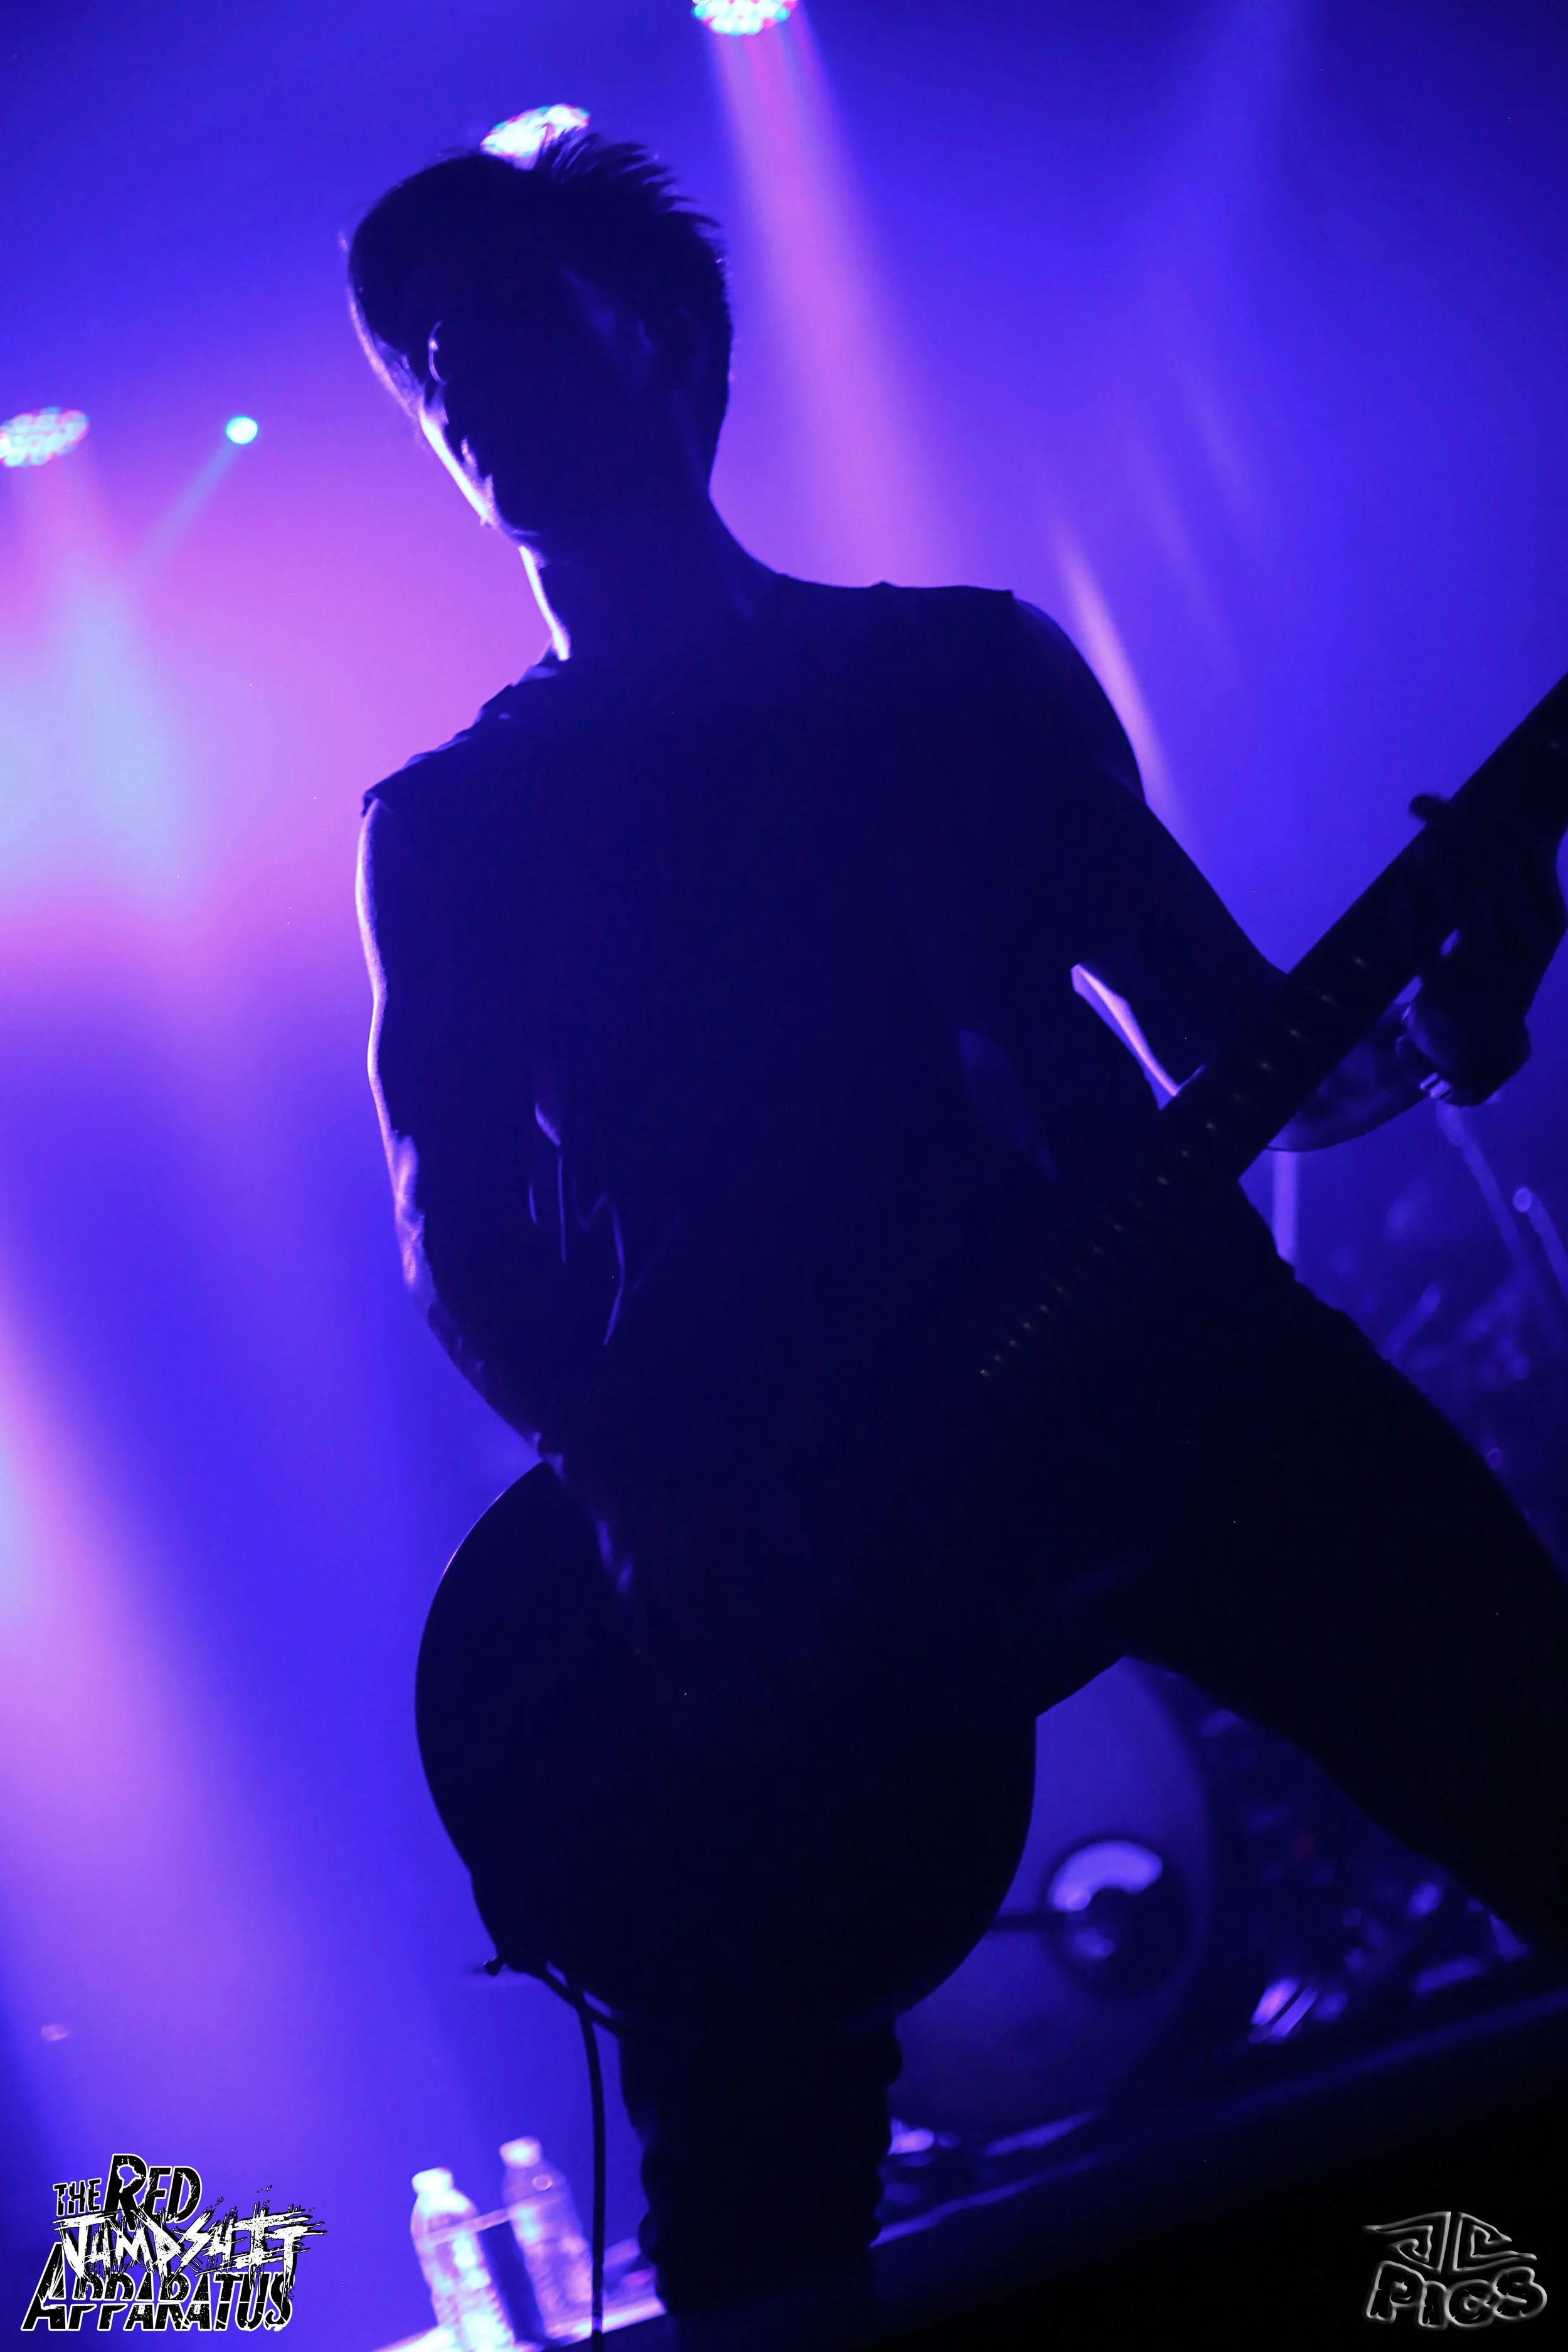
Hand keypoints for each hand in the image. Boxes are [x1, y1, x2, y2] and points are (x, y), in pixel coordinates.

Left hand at [1397, 792, 1565, 1106]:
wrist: (1479, 1046)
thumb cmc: (1492, 969)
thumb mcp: (1513, 923)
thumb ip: (1506, 874)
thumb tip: (1488, 812)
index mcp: (1548, 919)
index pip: (1525, 854)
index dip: (1487, 817)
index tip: (1454, 798)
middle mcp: (1527, 947)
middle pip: (1491, 870)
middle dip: (1452, 828)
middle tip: (1419, 802)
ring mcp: (1491, 977)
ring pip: (1463, 906)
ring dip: (1430, 868)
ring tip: (1412, 853)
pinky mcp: (1452, 1001)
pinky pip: (1424, 950)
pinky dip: (1407, 918)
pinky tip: (1398, 897)